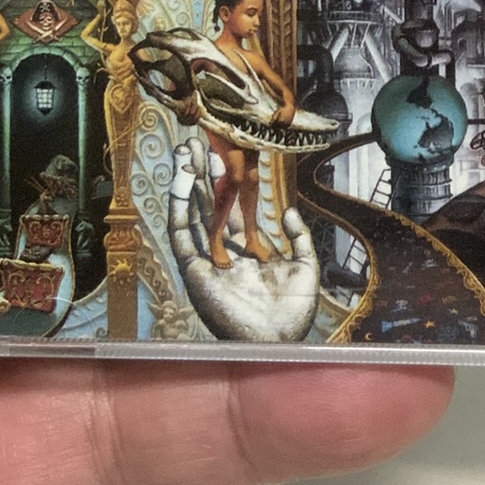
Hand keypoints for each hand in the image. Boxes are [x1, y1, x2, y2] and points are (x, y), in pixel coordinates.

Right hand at [167, 141, 320, 342]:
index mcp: (247, 250)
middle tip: (198, 139)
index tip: (224, 150)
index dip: (227, 180)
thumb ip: (299, 238)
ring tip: (185, 150)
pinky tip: (182, 182)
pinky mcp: (193, 272)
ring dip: (187, 182)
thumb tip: (287, 211)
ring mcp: (206, 261)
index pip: (232, 207)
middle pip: (208, 204)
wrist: (280, 345)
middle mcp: (223, 252)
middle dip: (202, 172)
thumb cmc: (293, 316)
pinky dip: (179, 208)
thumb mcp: (305, 268)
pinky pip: (182, 236)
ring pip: (192, 213)